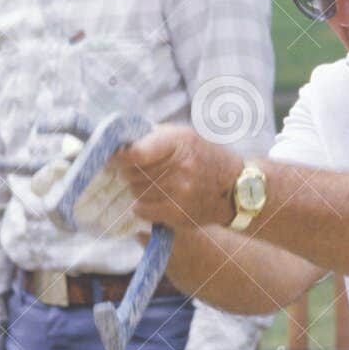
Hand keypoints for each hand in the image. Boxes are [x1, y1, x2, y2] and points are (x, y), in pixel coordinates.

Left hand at [113, 125, 242, 228]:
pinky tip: (152, 199)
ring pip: (136, 191)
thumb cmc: (205, 157)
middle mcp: (180, 167)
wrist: (236, 189)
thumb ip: (155, 136)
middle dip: (128, 172)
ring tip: (150, 183)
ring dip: (136, 188)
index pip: (136, 153)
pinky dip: (141, 205)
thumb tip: (122, 141)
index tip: (112, 158)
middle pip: (132, 173)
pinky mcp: (178, 213)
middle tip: (134, 171)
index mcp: (179, 142)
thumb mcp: (185, 136)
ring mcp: (180, 192)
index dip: (119, 156)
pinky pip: (142, 209)